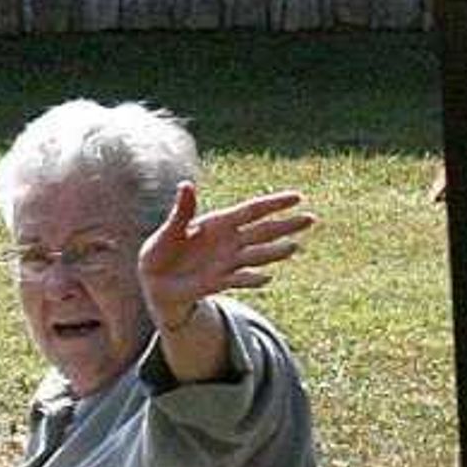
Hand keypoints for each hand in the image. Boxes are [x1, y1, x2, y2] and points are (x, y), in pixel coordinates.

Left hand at [137, 182, 312, 334]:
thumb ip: (182, 211)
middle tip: (311, 219)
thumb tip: (187, 184)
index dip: (274, 203)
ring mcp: (228, 262)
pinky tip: (266, 278)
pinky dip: (251, 279)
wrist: (155, 281)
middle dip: (286, 225)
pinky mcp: (220, 282)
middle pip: (263, 231)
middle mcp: (229, 241)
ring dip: (275, 252)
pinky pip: (239, 280)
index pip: (252, 210)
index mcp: (219, 223)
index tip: (298, 197)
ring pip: (257, 256)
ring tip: (295, 247)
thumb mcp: (169, 230)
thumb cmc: (161, 250)